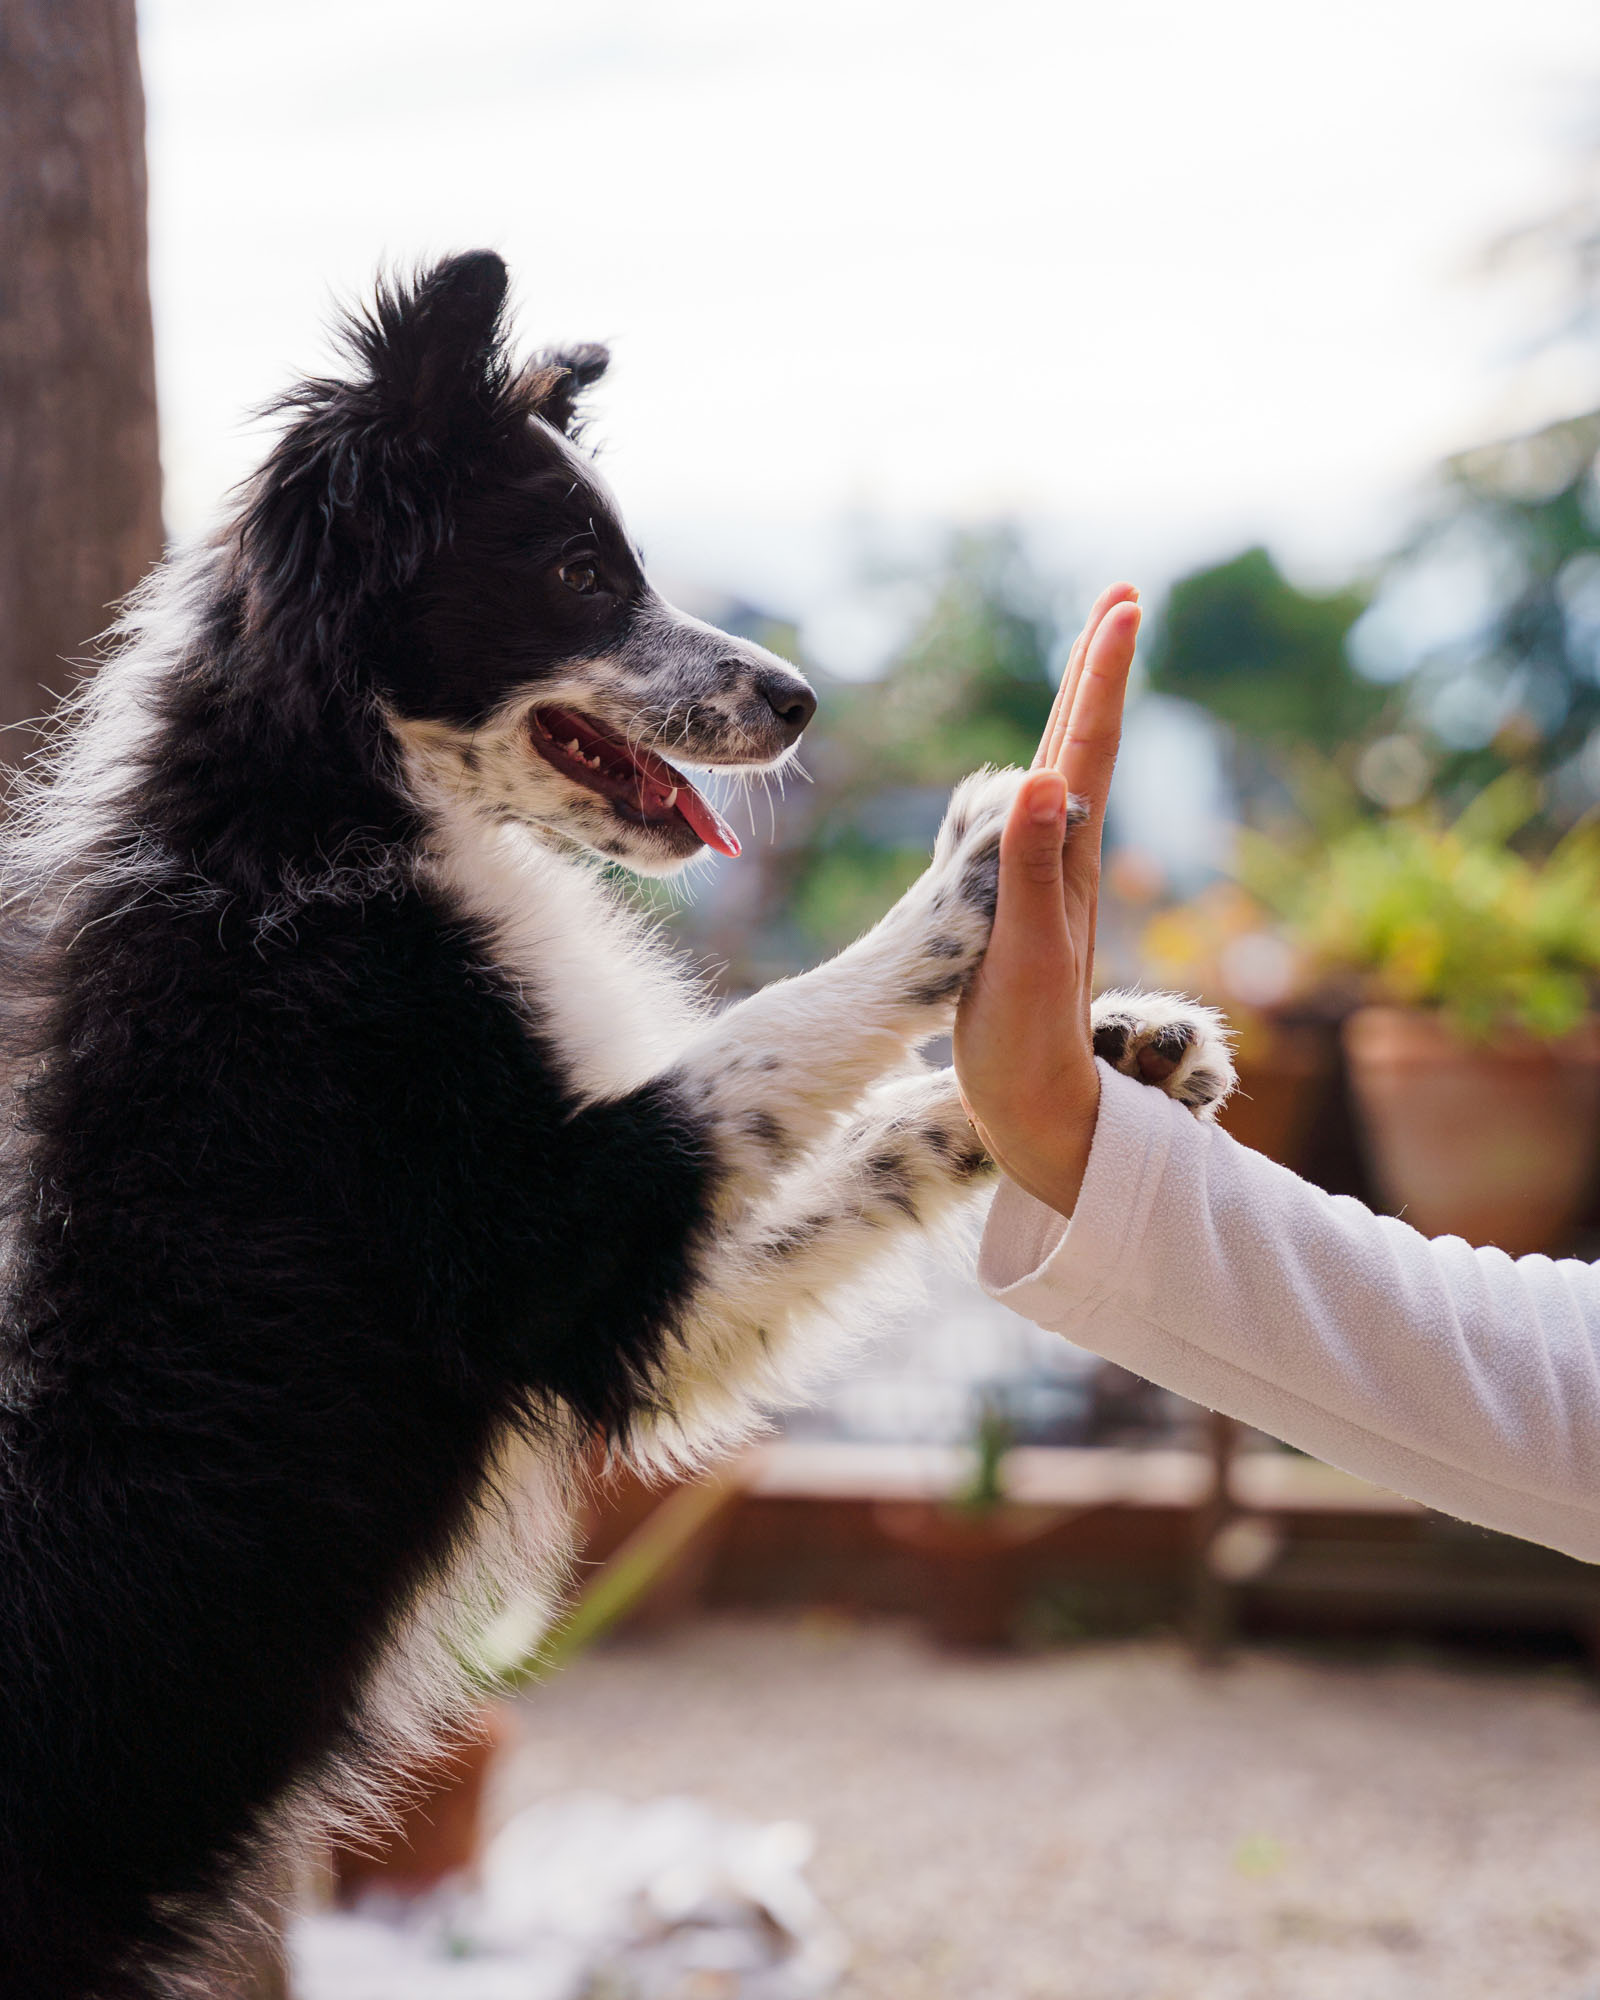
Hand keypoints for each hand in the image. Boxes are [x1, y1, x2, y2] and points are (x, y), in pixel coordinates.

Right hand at [952, 583, 1140, 1214]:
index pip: (1084, 751)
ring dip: (1076, 717)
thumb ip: (1030, 870)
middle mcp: (1065, 864)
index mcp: (1066, 864)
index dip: (1100, 677)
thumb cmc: (1027, 1048)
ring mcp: (1049, 888)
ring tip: (1088, 666)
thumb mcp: (1027, 958)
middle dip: (1098, 674)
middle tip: (1121, 602)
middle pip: (1083, 749)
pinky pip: (1035, 824)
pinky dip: (1040, 780)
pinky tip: (1038, 780)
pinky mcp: (1025, 914)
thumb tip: (1045, 777)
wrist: (1041, 1118)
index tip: (1123, 606)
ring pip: (1065, 780)